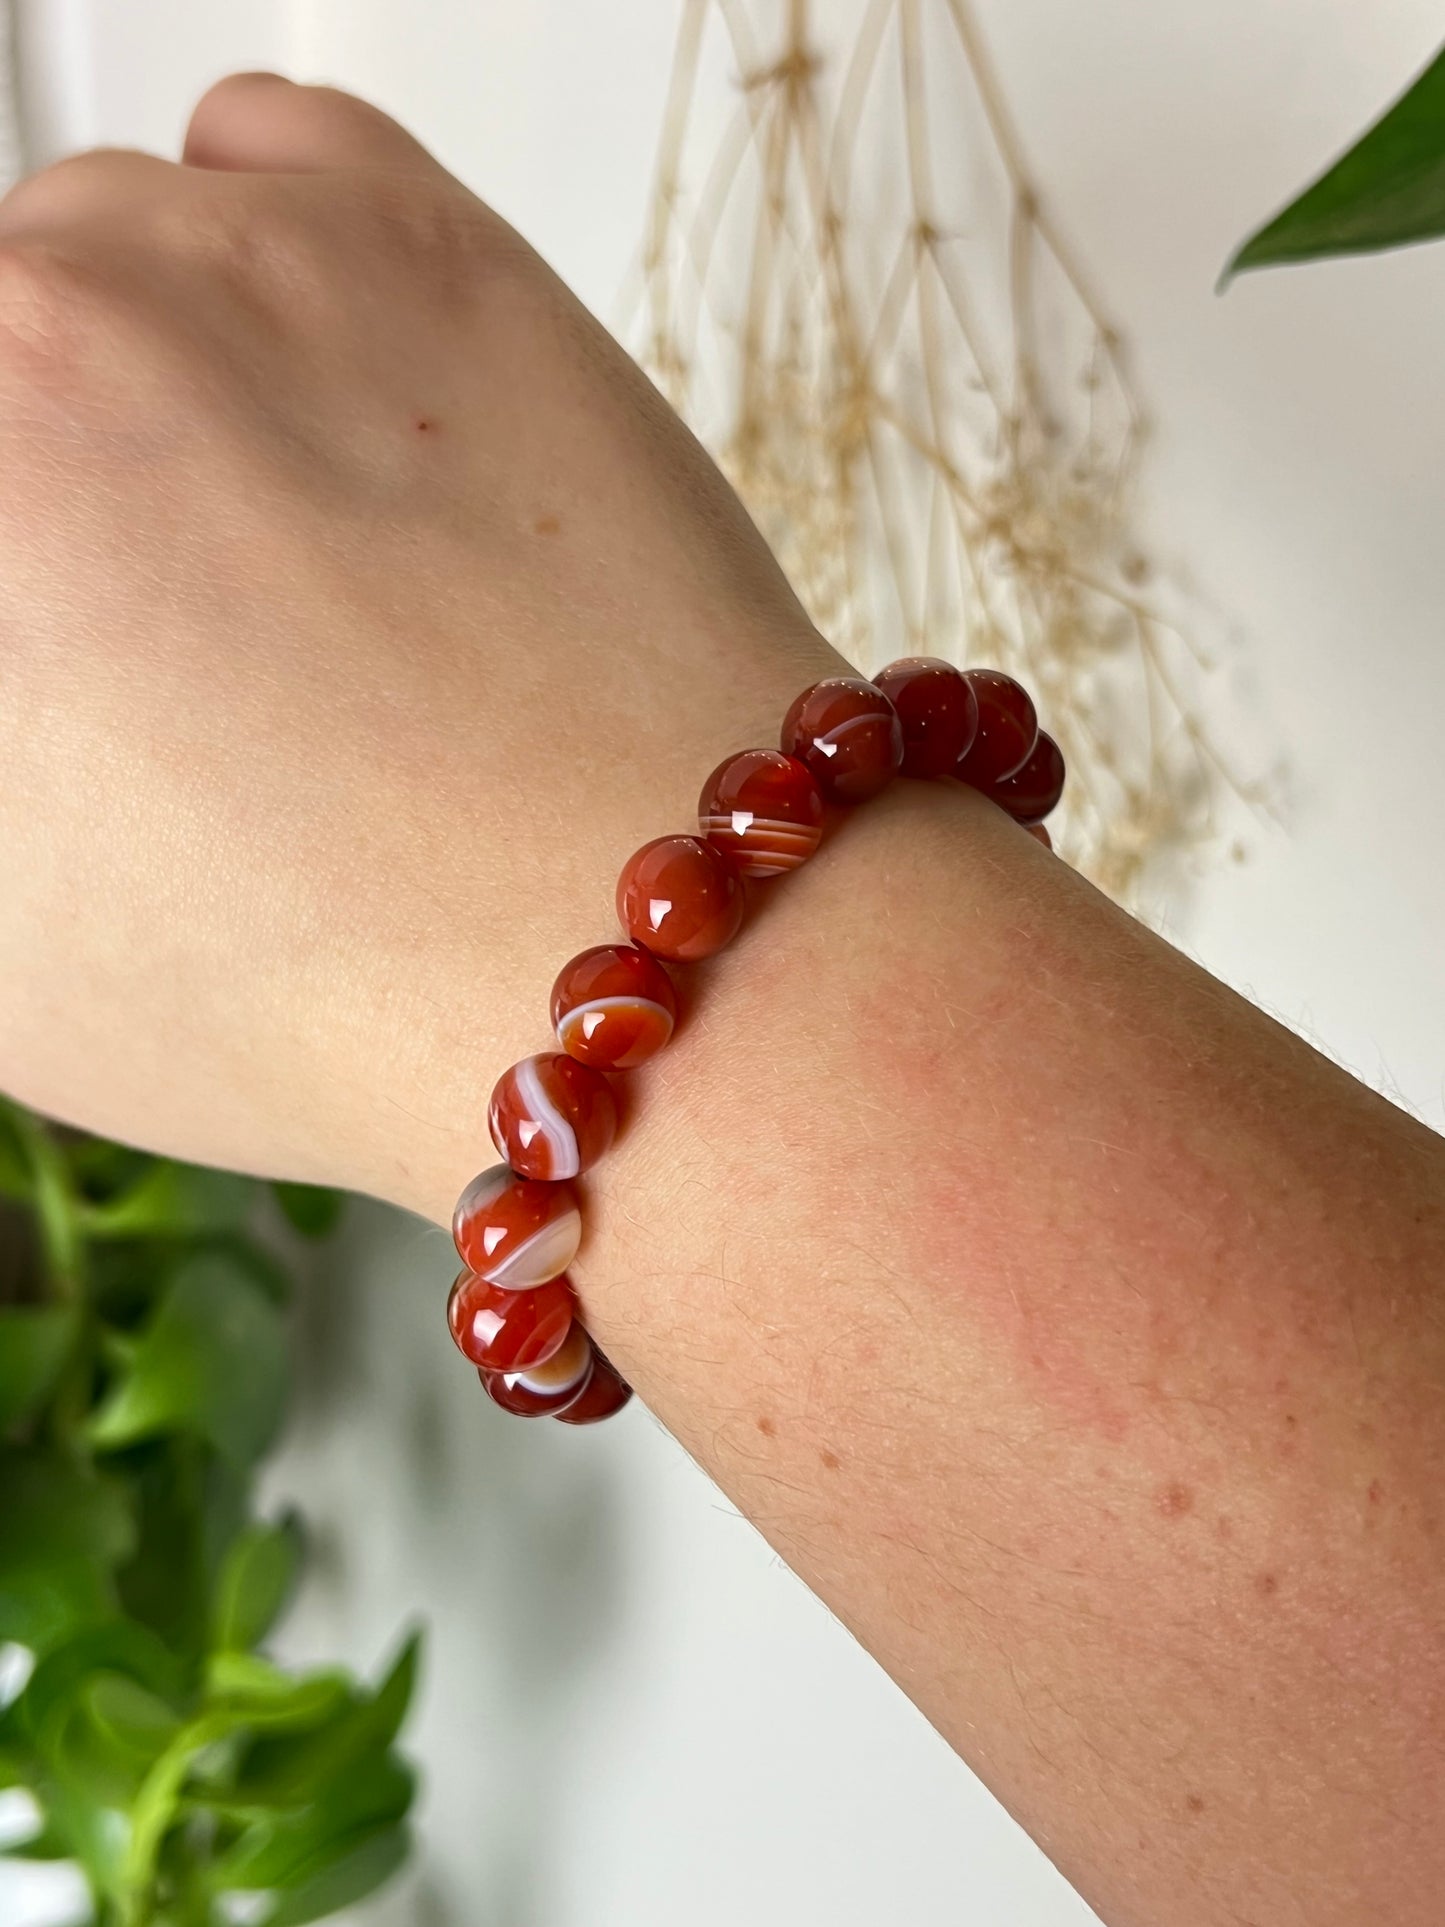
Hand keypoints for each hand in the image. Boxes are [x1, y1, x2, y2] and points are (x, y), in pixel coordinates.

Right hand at [0, 75, 835, 1212]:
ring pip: (105, 242)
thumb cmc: (334, 982)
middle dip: (48, 482)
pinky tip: (302, 377)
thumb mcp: (8, 954)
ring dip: (138, 364)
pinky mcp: (424, 240)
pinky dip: (250, 234)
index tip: (64, 635)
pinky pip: (261, 144)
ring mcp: (249, 257)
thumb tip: (28, 659)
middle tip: (146, 619)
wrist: (634, 944)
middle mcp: (57, 324)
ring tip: (256, 536)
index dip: (31, 584)